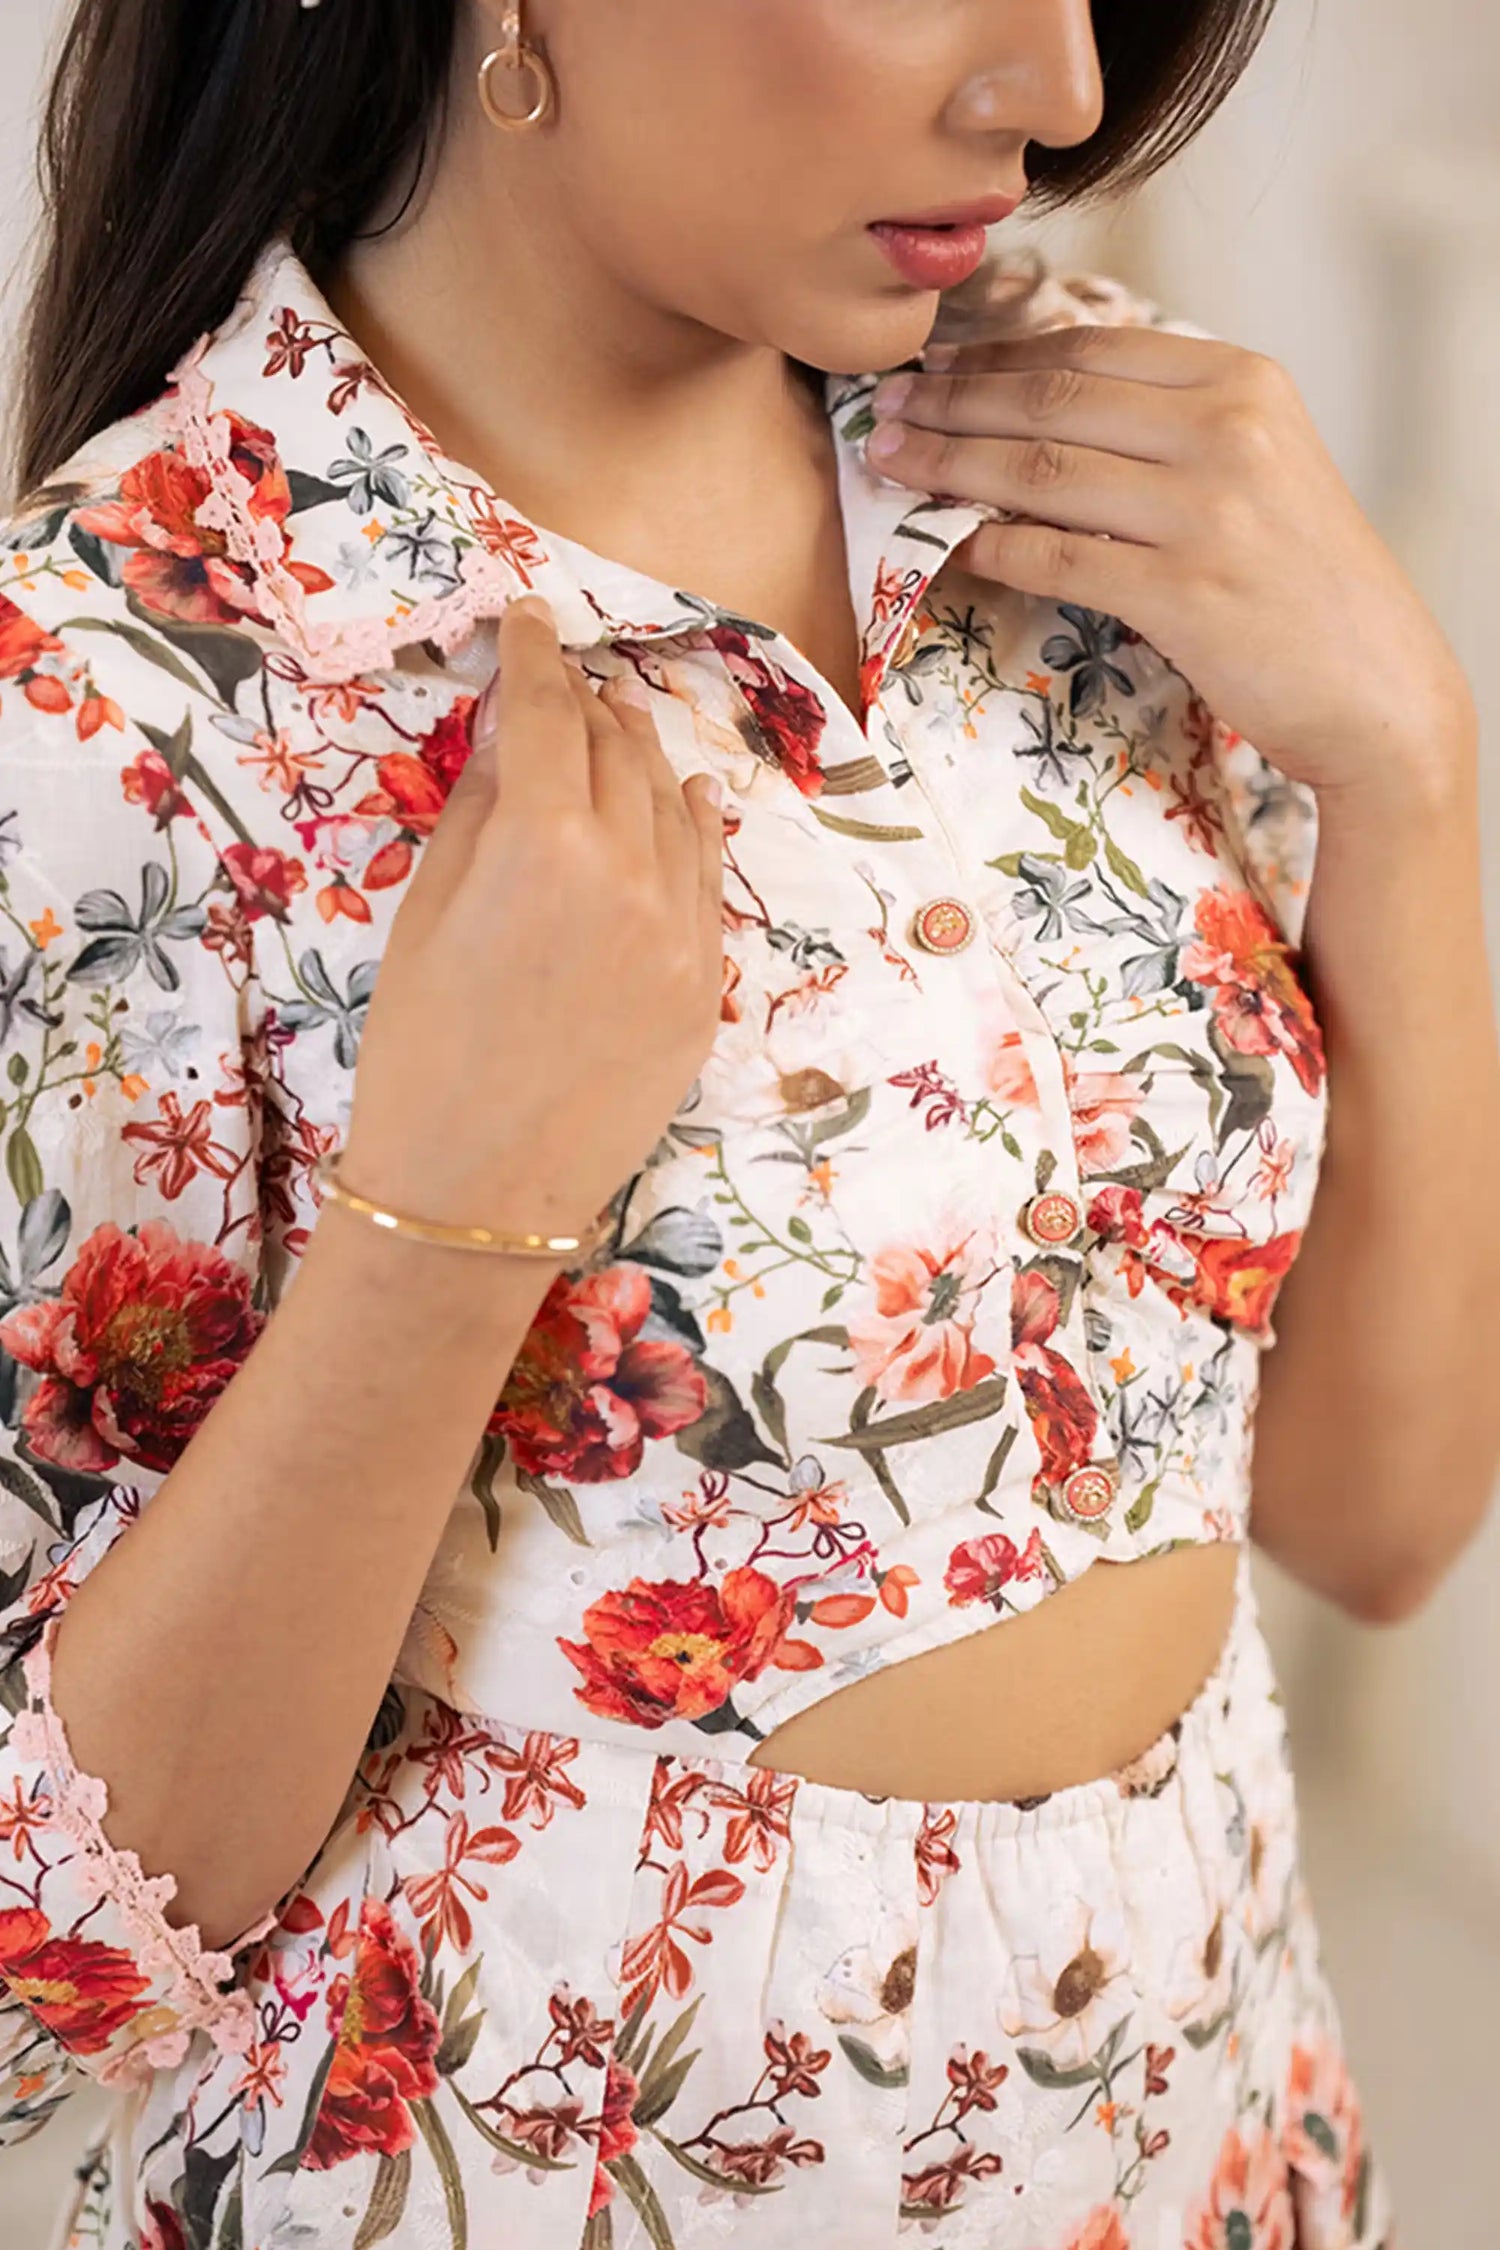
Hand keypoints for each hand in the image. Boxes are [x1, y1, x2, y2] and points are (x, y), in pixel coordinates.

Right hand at [339, 596, 724, 1244]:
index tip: (528, 619)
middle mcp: (632, 870)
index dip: (535, 655)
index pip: (548, 714)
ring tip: (614, 727)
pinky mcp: (706, 983)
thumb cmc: (423, 1054)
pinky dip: (694, 825)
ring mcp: (683, 929)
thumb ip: (478, 810)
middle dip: (585, 704)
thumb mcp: (426, 915)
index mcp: (545, 842)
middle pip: (616, 750)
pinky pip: (710, 877)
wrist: (478, 1189)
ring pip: (673, 805)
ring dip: (639, 756)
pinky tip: (684, 795)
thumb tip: (509, 733)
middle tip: (559, 682)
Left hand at [865, 324, 1476, 800]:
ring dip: (949, 467)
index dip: (993, 358)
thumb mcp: (1257, 470)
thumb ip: (1167, 429)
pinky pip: (1056, 556)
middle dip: (951, 405)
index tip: (930, 372)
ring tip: (889, 468)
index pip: (1088, 351)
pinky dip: (989, 547)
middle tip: (881, 415)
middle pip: (1051, 400)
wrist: (1379, 689)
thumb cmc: (1303, 586)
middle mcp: (1229, 430)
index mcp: (1244, 381)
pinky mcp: (1185, 592)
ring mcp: (1208, 510)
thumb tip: (1039, 409)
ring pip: (1041, 471)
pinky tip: (947, 544)